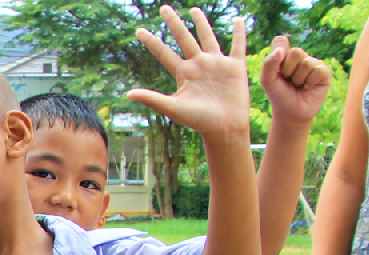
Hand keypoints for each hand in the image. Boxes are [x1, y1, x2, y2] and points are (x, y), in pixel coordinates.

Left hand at [128, 6, 250, 139]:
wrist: (224, 128)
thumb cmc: (198, 121)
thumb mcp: (173, 108)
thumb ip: (152, 98)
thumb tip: (128, 94)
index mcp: (183, 73)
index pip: (164, 52)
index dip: (151, 41)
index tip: (139, 30)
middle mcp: (198, 65)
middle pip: (183, 38)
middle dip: (174, 23)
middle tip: (164, 8)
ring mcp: (216, 64)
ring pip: (207, 37)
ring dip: (201, 24)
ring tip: (193, 10)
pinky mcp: (235, 66)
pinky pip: (238, 45)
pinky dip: (239, 33)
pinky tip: (239, 20)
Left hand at [260, 35, 331, 127]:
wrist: (291, 112)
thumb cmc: (278, 95)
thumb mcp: (268, 81)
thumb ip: (269, 64)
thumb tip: (281, 51)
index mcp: (284, 55)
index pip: (280, 41)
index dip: (278, 54)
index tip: (277, 69)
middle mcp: (300, 57)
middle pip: (296, 51)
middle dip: (288, 70)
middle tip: (288, 80)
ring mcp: (313, 63)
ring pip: (307, 63)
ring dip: (299, 79)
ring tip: (298, 85)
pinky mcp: (324, 72)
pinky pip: (318, 70)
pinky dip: (310, 82)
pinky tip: (308, 87)